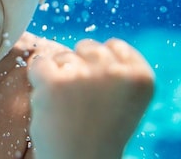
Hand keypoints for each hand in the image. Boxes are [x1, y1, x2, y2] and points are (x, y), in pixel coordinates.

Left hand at [28, 38, 154, 158]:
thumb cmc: (98, 135)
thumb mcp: (124, 101)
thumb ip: (117, 71)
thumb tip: (91, 45)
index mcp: (141, 78)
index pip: (116, 46)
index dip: (101, 66)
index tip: (100, 93)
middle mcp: (117, 73)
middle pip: (88, 46)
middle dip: (80, 67)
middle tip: (80, 101)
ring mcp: (85, 76)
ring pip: (63, 56)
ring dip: (60, 76)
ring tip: (67, 107)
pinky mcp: (55, 82)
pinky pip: (39, 63)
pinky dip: (39, 79)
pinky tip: (48, 100)